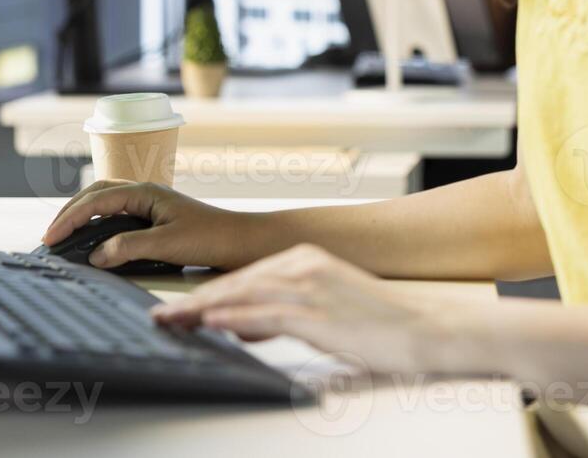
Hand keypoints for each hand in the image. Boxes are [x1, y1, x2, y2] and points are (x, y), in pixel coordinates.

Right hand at [40, 180, 264, 269]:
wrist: (242, 241)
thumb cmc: (211, 238)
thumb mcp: (167, 245)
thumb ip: (129, 248)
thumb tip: (96, 256)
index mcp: (145, 191)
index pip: (97, 200)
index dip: (71, 218)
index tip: (52, 237)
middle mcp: (145, 192)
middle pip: (96, 193)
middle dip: (70, 212)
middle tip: (50, 235)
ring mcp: (149, 203)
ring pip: (105, 200)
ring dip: (82, 214)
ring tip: (64, 234)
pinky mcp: (154, 217)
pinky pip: (116, 213)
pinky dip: (98, 222)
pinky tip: (92, 237)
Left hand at [150, 243, 440, 372]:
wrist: (425, 328)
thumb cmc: (379, 324)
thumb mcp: (322, 310)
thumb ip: (279, 313)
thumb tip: (240, 324)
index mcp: (303, 258)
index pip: (241, 276)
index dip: (205, 293)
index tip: (176, 307)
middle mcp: (303, 265)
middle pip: (234, 283)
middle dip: (193, 302)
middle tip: (161, 316)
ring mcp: (311, 286)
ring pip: (243, 295)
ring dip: (202, 310)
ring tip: (172, 321)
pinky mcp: (319, 311)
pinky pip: (267, 313)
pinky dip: (235, 317)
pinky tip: (211, 323)